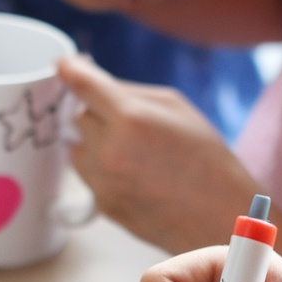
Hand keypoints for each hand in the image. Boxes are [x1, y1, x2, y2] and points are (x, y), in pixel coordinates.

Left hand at [57, 55, 255, 251]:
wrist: (218, 216)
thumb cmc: (207, 160)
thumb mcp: (177, 108)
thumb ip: (132, 93)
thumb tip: (96, 84)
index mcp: (130, 118)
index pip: (83, 85)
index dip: (70, 70)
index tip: (62, 65)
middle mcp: (109, 150)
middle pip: (79, 117)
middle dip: (97, 115)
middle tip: (127, 123)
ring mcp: (103, 181)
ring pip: (77, 148)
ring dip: (95, 144)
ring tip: (133, 152)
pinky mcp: (103, 205)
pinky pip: (88, 176)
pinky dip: (102, 170)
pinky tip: (135, 175)